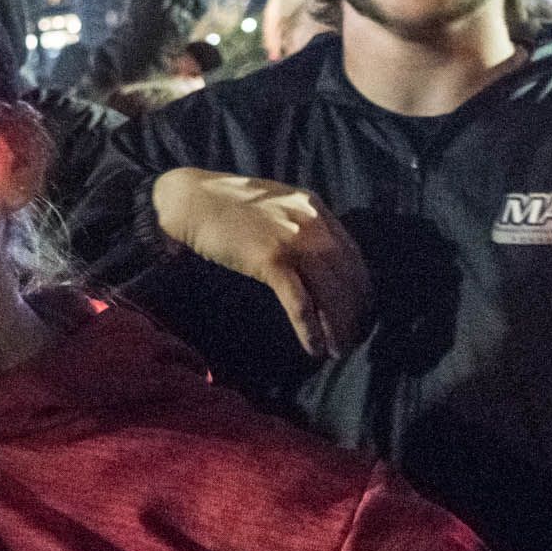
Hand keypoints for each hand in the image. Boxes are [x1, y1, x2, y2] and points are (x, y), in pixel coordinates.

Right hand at [150, 169, 368, 356]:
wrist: (190, 201)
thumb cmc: (225, 206)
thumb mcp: (274, 205)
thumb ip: (297, 223)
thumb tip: (314, 258)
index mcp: (313, 207)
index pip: (351, 253)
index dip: (361, 285)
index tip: (362, 309)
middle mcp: (310, 222)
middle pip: (347, 275)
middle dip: (356, 310)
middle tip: (355, 337)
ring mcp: (292, 240)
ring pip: (330, 292)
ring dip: (339, 326)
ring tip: (339, 349)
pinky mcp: (271, 260)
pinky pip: (300, 303)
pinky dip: (310, 329)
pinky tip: (314, 347)